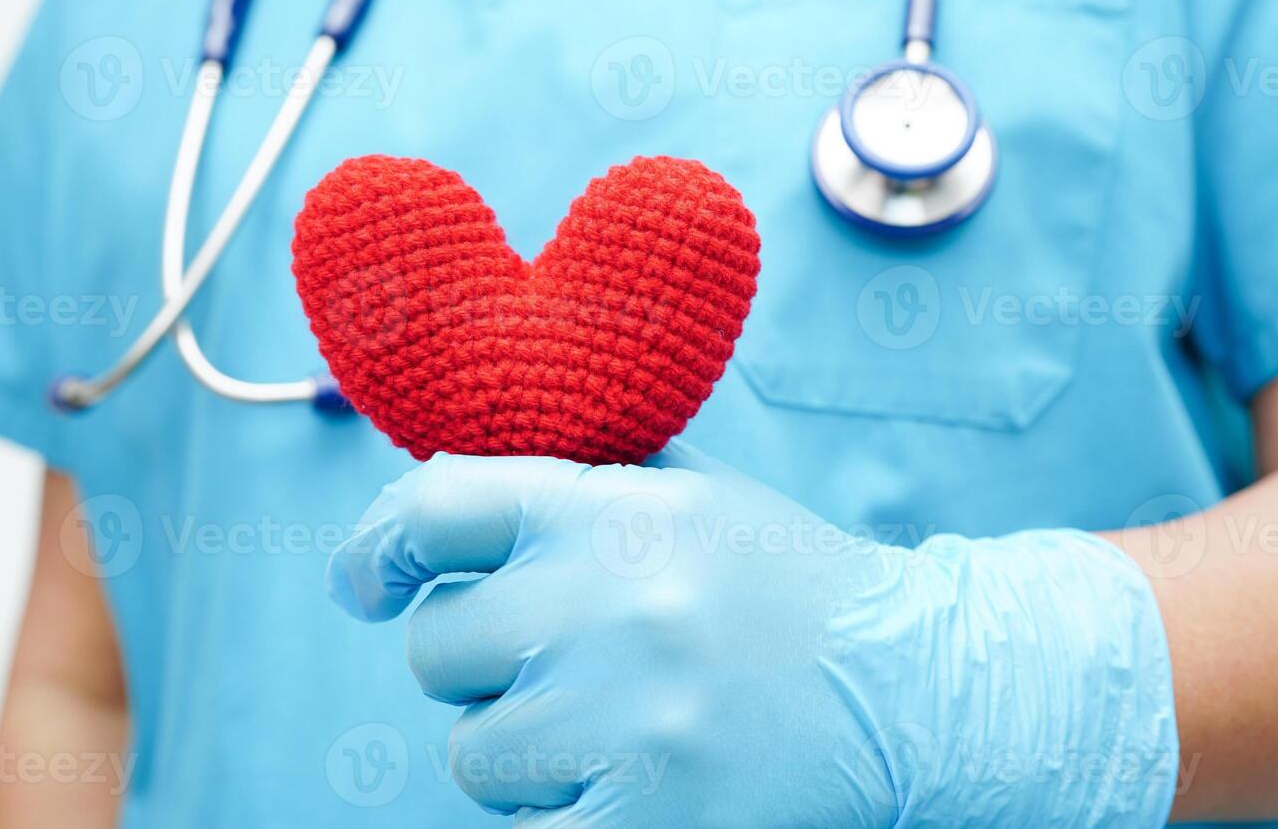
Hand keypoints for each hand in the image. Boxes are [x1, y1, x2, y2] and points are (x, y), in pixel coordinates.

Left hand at [328, 444, 1177, 826]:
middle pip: (436, 648)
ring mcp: (628, 718)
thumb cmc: (785, 582)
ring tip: (619, 726)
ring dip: (523, 751)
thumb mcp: (693, 495)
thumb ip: (576, 481)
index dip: (379, 546)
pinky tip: (624, 787)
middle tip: (566, 665)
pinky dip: (558, 818)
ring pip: (472, 754)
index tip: (365, 584)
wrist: (912, 683)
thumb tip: (436, 499)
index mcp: (617, 509)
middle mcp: (612, 604)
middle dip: (481, 664)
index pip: (437, 508)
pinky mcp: (650, 817)